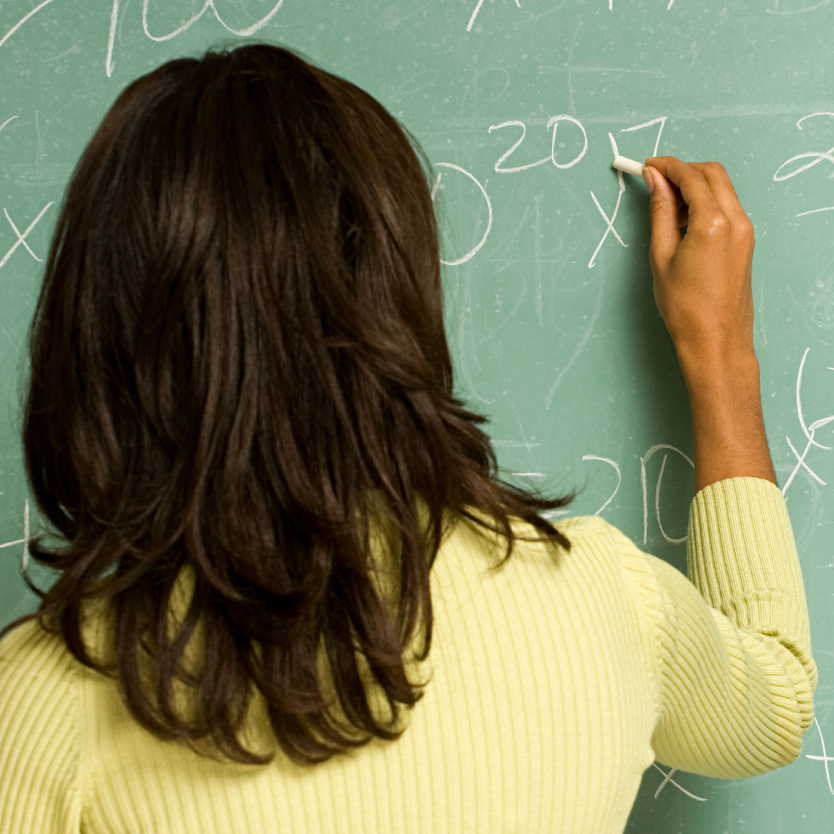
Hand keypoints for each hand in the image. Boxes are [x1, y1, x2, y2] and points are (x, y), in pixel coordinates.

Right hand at [643, 157, 774, 490]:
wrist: (714, 340)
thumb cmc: (685, 308)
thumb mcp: (661, 256)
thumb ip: (660, 212)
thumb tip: (655, 181)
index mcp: (713, 222)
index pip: (690, 176)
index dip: (666, 166)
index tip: (647, 166)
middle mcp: (736, 221)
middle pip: (712, 174)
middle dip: (683, 170)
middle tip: (655, 181)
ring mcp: (745, 231)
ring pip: (721, 189)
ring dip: (695, 187)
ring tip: (667, 209)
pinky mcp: (746, 242)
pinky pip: (727, 207)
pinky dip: (705, 203)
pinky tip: (684, 224)